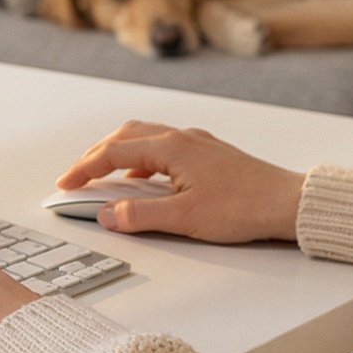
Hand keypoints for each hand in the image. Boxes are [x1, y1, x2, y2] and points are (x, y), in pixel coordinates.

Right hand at [56, 120, 305, 242]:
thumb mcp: (185, 217)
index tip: (65, 185)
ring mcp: (197, 144)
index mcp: (172, 147)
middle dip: (95, 154)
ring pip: (145, 138)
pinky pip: (163, 148)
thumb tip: (107, 213)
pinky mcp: (208, 154)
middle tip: (76, 177)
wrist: (288, 203)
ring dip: (118, 153)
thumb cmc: (244, 208)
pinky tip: (143, 180)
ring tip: (103, 176)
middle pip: (125, 135)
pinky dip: (141, 159)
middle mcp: (182, 138)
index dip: (85, 169)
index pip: (114, 152)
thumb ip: (140, 215)